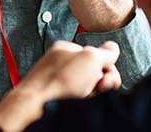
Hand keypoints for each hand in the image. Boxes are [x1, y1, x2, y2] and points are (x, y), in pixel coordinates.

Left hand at [0, 41, 120, 131]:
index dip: (107, 67)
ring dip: (92, 91)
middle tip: (100, 86)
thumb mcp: (90, 58)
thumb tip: (113, 48)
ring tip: (86, 95)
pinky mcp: (56, 97)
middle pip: (92, 72)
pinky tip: (80, 101)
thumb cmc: (60, 79)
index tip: (109, 77)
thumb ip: (105, 52)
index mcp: (67, 50)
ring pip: (85, 86)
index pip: (96, 55)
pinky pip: (76, 97)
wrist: (38, 103)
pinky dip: (82, 100)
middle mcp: (61, 64)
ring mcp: (58, 81)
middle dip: (101, 80)